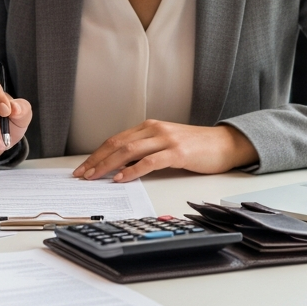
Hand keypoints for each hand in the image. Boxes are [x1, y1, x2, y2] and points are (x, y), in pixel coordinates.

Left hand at [72, 120, 258, 182]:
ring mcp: (166, 139)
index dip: (96, 154)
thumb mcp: (166, 144)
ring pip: (129, 151)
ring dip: (108, 165)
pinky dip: (133, 170)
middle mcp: (154, 129)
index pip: (115, 140)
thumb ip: (145, 150)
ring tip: (96, 178)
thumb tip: (120, 167)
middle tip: (82, 175)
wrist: (224, 144)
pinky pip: (150, 161)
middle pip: (117, 144)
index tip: (83, 168)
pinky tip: (122, 178)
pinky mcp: (177, 152)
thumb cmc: (195, 147)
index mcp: (149, 127)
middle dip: (96, 160)